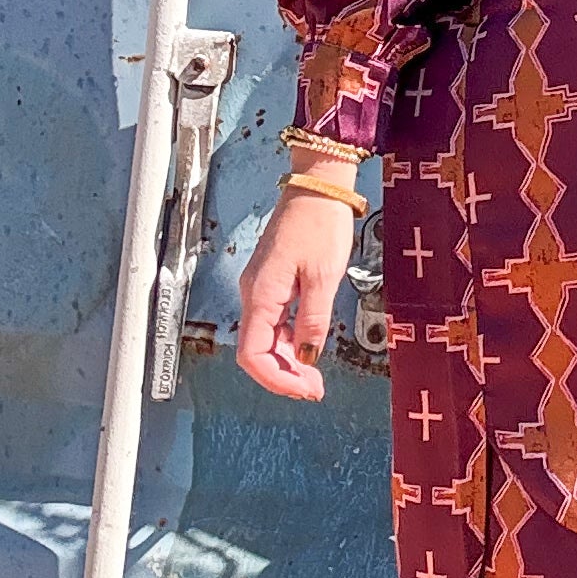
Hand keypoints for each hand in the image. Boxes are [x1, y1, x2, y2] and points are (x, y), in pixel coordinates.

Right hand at [236, 193, 358, 401]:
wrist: (318, 187)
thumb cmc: (319, 224)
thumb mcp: (323, 277)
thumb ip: (312, 321)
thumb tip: (307, 357)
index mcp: (261, 294)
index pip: (253, 355)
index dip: (276, 379)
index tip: (304, 390)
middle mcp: (253, 293)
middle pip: (257, 350)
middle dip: (284, 375)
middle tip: (315, 389)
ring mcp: (260, 287)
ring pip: (265, 338)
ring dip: (288, 361)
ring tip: (315, 376)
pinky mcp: (272, 281)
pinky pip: (273, 322)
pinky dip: (289, 341)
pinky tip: (308, 349)